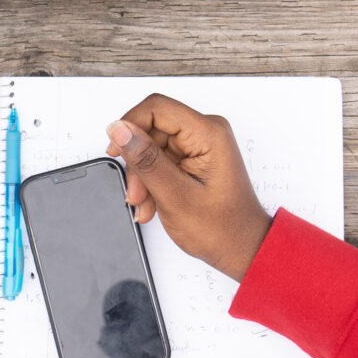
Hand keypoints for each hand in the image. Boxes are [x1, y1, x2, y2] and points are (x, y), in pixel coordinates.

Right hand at [107, 94, 273, 282]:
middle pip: (151, 129)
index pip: (156, 108)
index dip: (129, 126)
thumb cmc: (222, 228)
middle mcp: (205, 133)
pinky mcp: (193, 157)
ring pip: (151, 147)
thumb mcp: (174, 195)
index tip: (116, 151)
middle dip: (137, 162)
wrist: (241, 249)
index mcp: (208, 134)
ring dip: (143, 176)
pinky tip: (152, 203)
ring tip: (145, 204)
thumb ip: (145, 159)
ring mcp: (199, 145)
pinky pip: (160, 160)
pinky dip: (152, 181)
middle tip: (135, 193)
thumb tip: (119, 129)